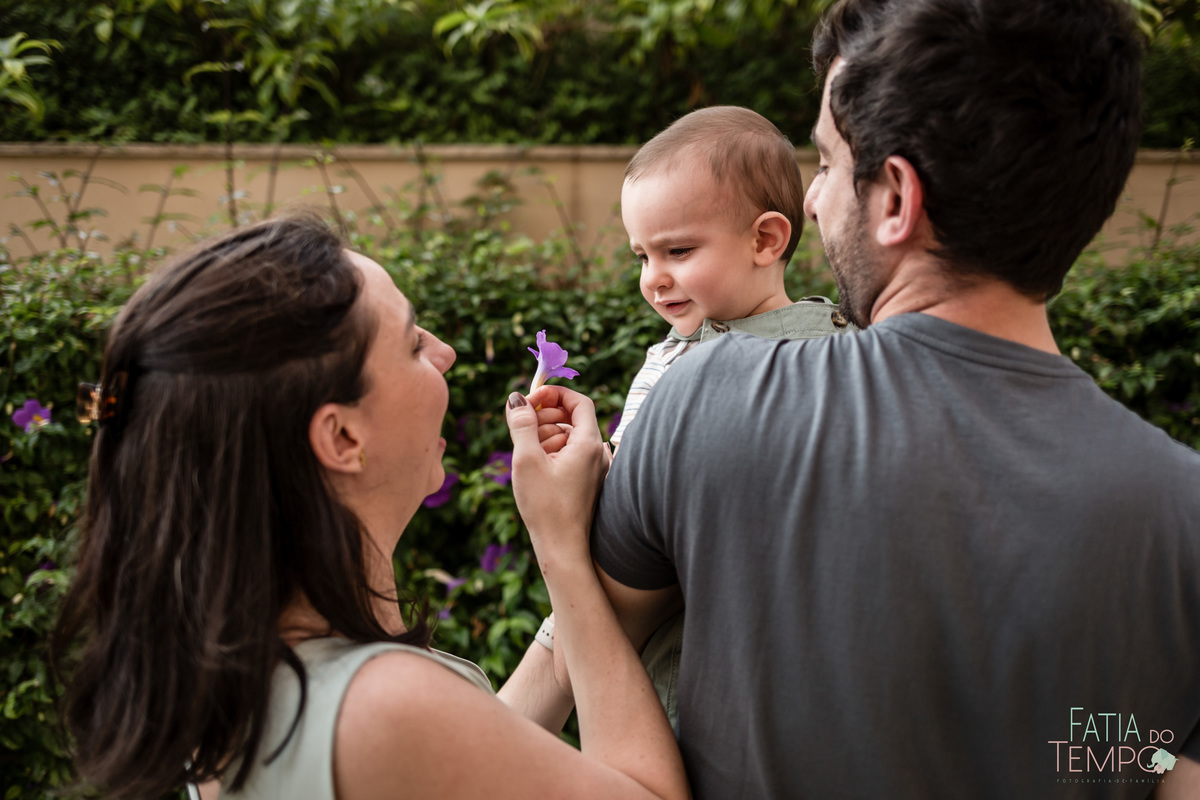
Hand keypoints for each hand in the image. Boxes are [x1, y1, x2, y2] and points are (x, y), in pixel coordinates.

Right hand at [506, 387, 607, 562]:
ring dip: (547, 437)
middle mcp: (599, 453)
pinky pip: (571, 456)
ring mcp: (596, 469)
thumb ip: (521, 424)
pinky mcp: (588, 483)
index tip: (530, 400)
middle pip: (572, 418)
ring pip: (569, 438)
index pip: (578, 401)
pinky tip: (537, 470)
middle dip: (546, 417)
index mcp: (589, 444)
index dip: (554, 394)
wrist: (563, 549)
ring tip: (529, 456)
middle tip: (523, 428)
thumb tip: (516, 398)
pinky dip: (553, 454)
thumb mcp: (526, 460)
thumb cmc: (546, 507)